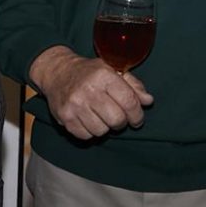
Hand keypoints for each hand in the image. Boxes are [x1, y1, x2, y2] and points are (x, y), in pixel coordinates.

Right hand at [30, 46, 153, 139]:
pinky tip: (89, 120)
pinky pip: (86, 136)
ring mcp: (75, 105)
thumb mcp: (112, 70)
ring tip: (101, 117)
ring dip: (105, 127)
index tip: (137, 119)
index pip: (129, 101)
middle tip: (118, 118)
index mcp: (104, 75)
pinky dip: (90, 131)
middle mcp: (89, 90)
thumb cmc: (88, 72)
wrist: (57, 72)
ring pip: (102, 131)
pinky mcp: (65, 117)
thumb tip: (148, 101)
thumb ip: (133, 86)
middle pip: (117, 120)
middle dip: (121, 122)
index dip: (137, 114)